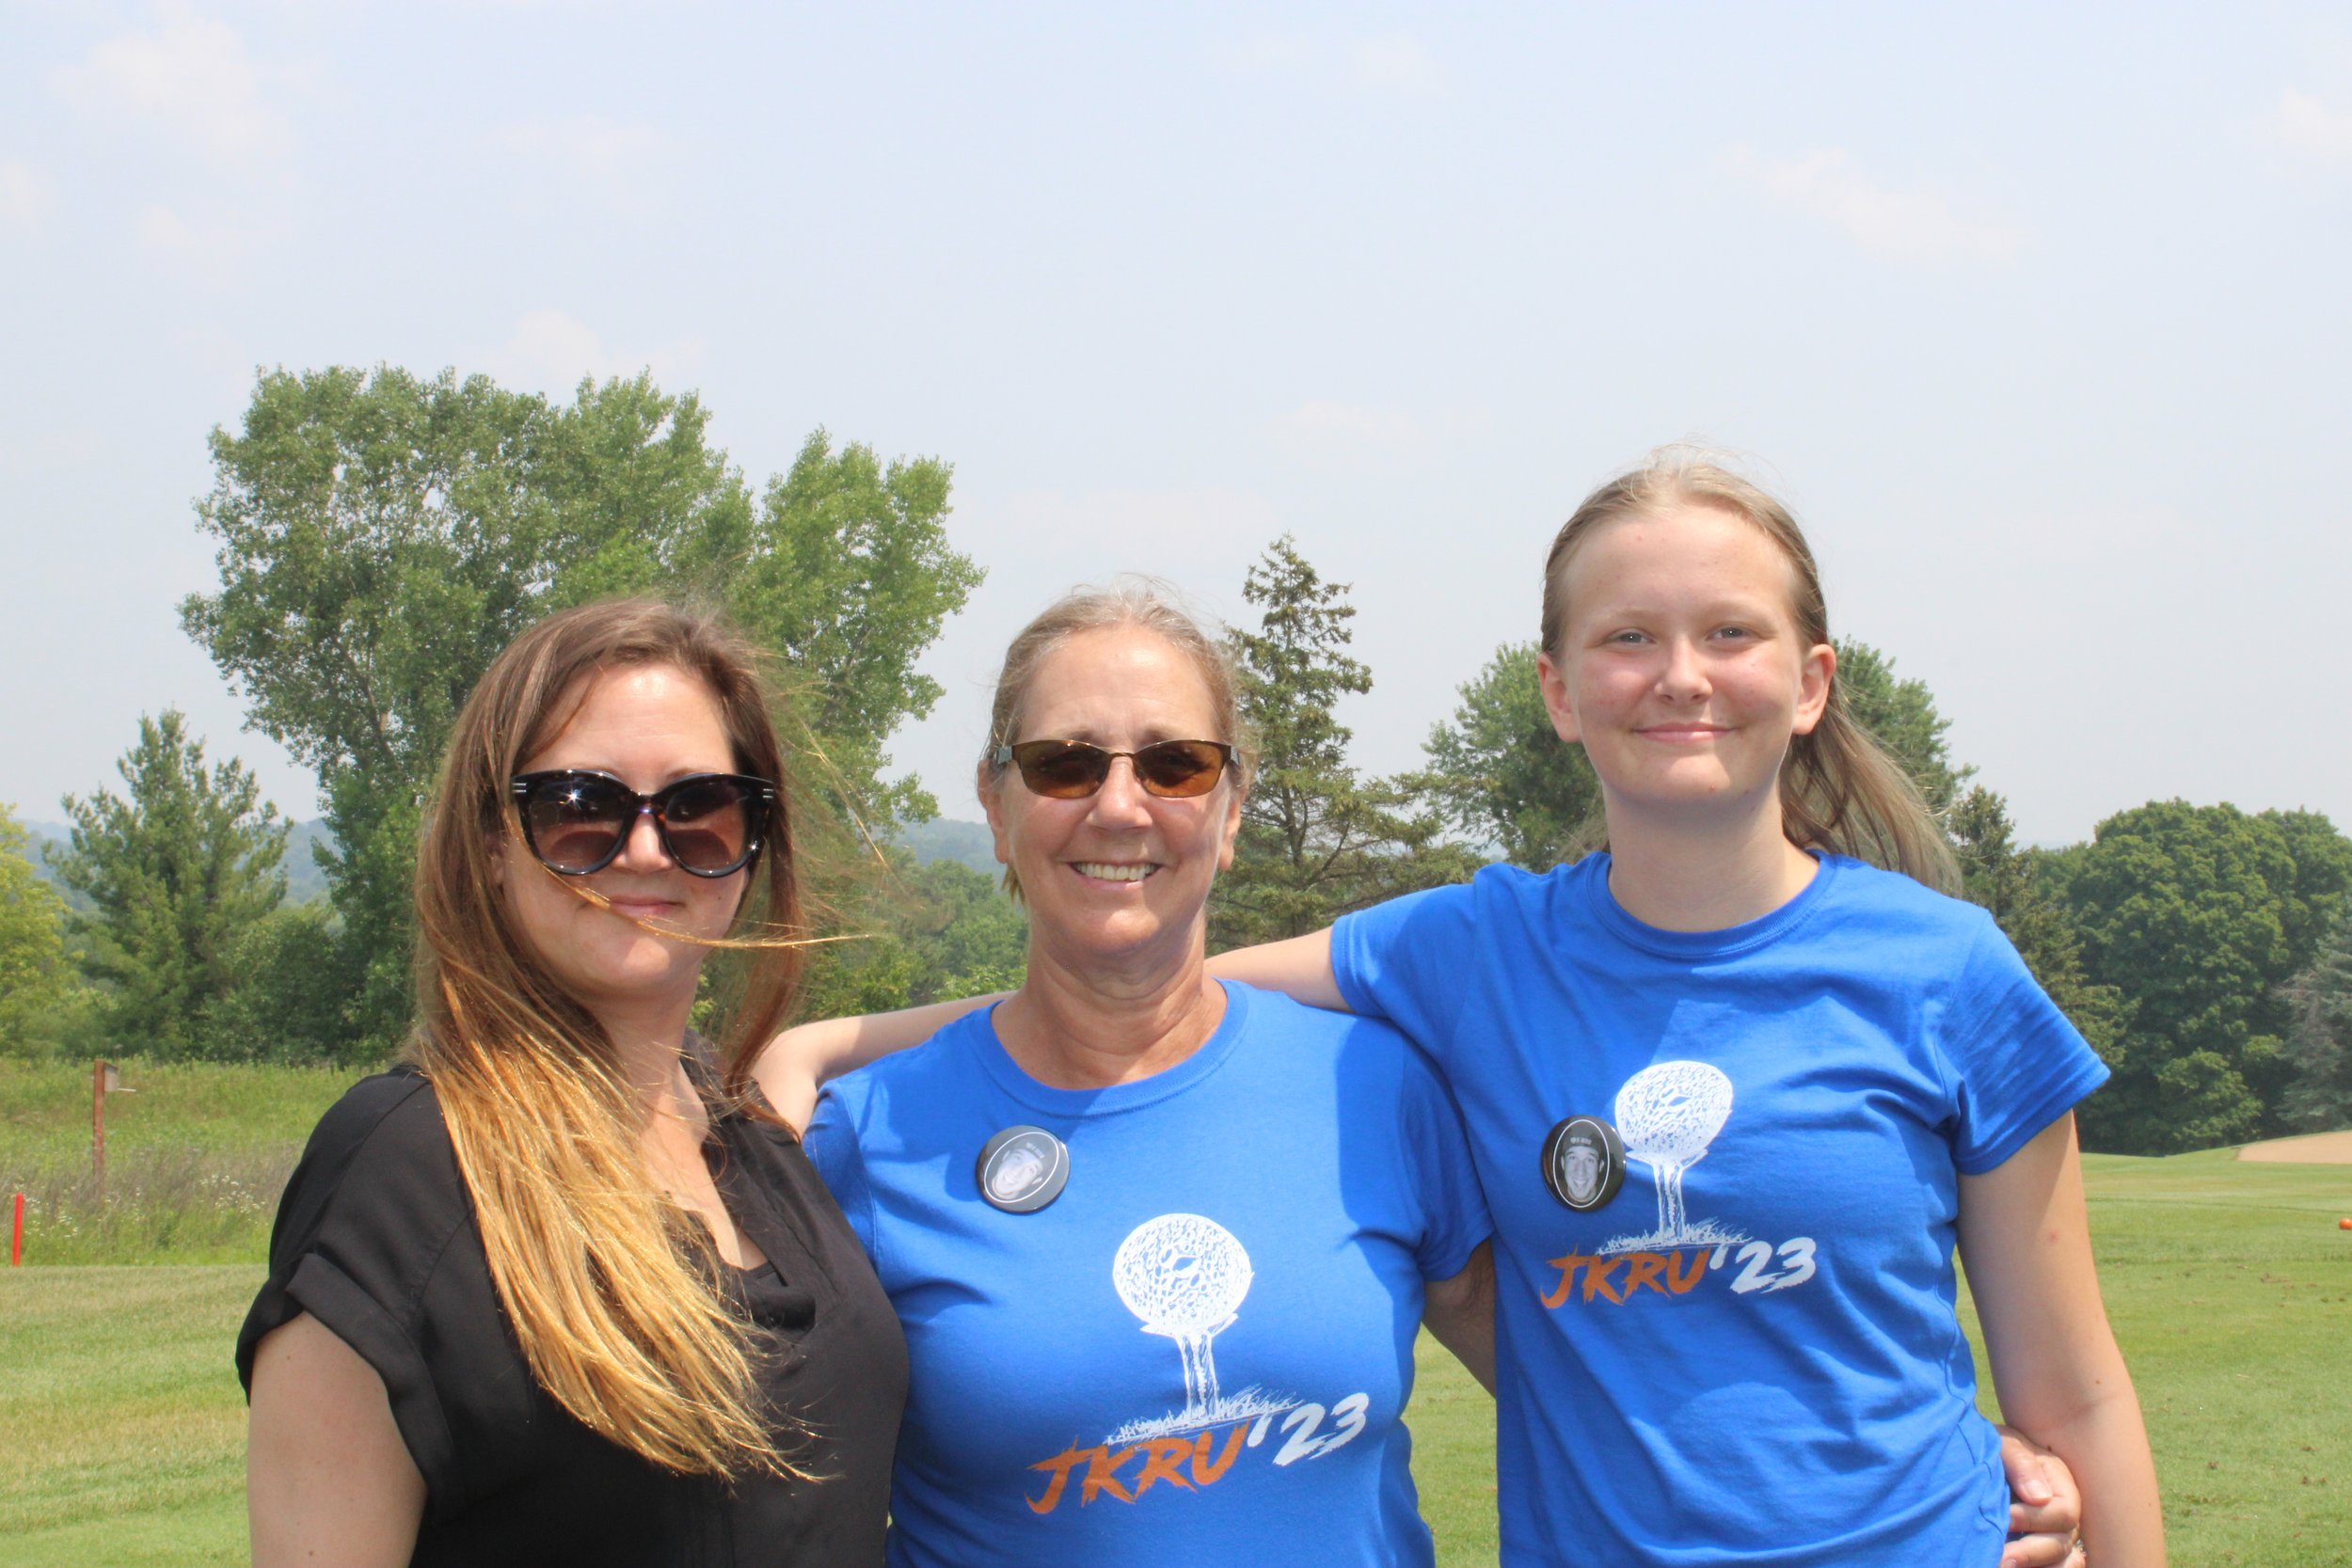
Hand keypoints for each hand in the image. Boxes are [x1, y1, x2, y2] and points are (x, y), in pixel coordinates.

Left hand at [1995, 1423, 2083, 1567]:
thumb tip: (2040, 1498)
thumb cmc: (1990, 1446)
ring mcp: (2054, 1533)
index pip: (2064, 1512)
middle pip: (2061, 1542)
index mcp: (2060, 1482)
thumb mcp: (2003, 1444)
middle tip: (2001, 1558)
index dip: (2035, 1518)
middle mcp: (2062, 1512)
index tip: (2006, 1517)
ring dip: (2035, 1565)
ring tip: (2004, 1565)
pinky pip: (2054, 1567)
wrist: (1969, 1457)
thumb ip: (2021, 1463)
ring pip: (2062, 1561)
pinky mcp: (2039, 1549)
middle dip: (2030, 1552)